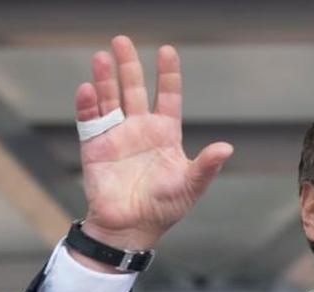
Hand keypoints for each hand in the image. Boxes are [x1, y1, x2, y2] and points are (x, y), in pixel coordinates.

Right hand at [74, 35, 232, 250]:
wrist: (131, 228)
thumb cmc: (164, 209)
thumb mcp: (191, 186)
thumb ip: (207, 166)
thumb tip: (226, 148)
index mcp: (165, 134)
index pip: (167, 96)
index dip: (167, 74)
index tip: (167, 50)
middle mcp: (139, 129)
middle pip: (133, 89)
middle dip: (128, 65)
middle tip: (121, 40)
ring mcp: (116, 136)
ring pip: (109, 99)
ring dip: (104, 79)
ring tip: (100, 57)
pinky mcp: (95, 147)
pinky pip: (90, 120)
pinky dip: (87, 105)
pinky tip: (87, 89)